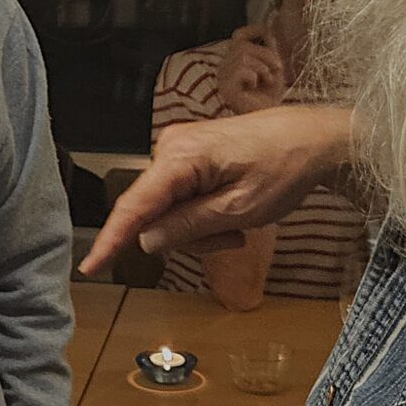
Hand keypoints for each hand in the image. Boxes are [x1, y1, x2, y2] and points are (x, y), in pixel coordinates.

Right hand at [83, 103, 351, 274]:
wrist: (315, 139)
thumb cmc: (285, 168)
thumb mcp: (239, 210)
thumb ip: (188, 227)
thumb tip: (146, 240)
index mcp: (180, 157)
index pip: (135, 205)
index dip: (111, 239)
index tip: (90, 266)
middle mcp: (171, 147)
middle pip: (154, 213)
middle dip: (188, 236)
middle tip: (234, 237)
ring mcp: (179, 149)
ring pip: (169, 210)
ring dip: (201, 228)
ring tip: (240, 222)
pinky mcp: (191, 155)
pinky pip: (181, 197)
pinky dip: (204, 214)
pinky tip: (233, 211)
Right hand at [215, 26, 286, 114]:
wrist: (268, 118)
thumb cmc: (269, 96)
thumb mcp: (273, 68)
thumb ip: (270, 50)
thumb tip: (269, 29)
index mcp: (235, 60)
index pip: (239, 36)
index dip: (253, 30)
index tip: (268, 33)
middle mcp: (225, 67)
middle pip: (242, 44)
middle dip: (266, 54)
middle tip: (276, 70)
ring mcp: (223, 78)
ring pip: (243, 55)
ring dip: (263, 67)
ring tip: (267, 80)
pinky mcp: (226, 88)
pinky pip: (241, 69)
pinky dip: (254, 76)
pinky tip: (255, 87)